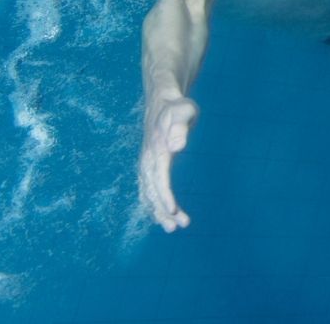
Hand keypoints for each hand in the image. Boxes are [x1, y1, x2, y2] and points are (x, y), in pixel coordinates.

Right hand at [138, 96, 197, 231]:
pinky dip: (154, 204)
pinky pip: (148, 190)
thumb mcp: (183, 110)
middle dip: (163, 210)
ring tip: (173, 227)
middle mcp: (147, 161)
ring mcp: (146, 165)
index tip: (173, 210)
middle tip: (177, 227)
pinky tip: (163, 215)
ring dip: (159, 211)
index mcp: (156, 150)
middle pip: (152, 191)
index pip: (159, 177)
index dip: (165, 195)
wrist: (162, 102)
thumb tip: (176, 146)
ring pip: (148, 194)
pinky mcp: (149, 167)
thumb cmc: (176, 107)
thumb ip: (180, 126)